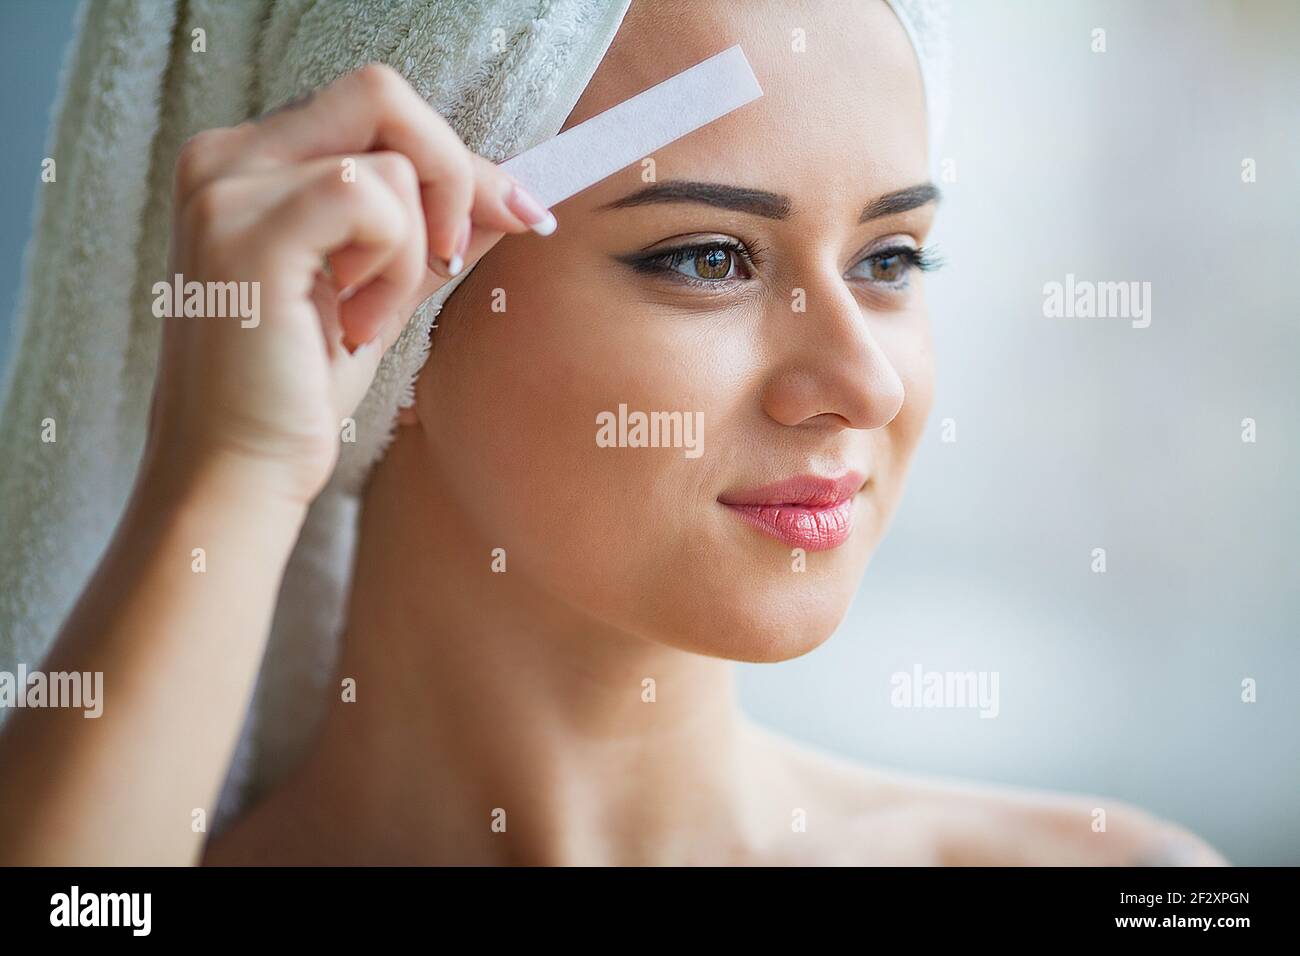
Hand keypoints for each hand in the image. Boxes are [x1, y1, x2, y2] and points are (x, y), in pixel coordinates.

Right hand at [144, 63, 554, 504]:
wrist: (238, 470)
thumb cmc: (297, 391)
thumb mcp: (379, 294)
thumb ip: (431, 236)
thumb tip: (508, 199)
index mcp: (250, 163)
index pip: (376, 109)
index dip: (454, 158)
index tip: (514, 213)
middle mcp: (226, 158)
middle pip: (382, 97)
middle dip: (451, 176)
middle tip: (452, 261)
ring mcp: (227, 189)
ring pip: (390, 161)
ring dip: (413, 252)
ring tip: (366, 319)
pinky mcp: (247, 231)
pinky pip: (371, 198)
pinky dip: (393, 265)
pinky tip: (355, 322)